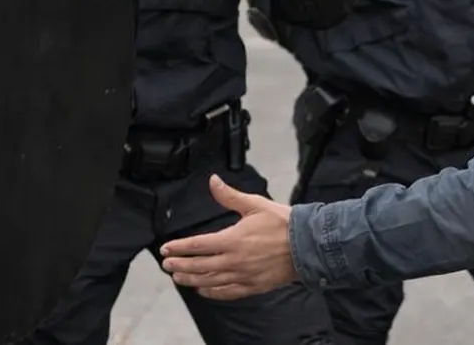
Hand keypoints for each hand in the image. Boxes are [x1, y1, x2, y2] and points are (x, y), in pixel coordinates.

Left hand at [159, 175, 297, 299]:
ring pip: (209, 281)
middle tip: (167, 265)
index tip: (165, 249)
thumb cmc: (283, 223)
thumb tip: (213, 181)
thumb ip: (229, 196)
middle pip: (198, 265)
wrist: (308, 245)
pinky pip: (227, 293)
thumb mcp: (255, 204)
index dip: (178, 248)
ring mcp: (243, 276)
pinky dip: (212, 292)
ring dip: (191, 279)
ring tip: (178, 277)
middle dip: (179, 265)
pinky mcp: (253, 286)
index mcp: (232, 239)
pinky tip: (203, 290)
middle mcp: (234, 260)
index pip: (197, 245)